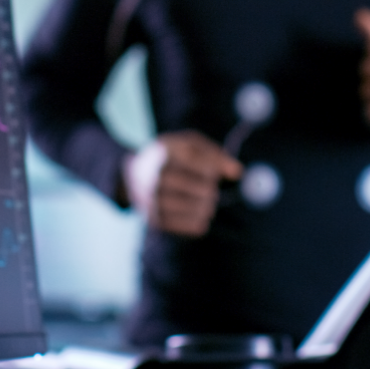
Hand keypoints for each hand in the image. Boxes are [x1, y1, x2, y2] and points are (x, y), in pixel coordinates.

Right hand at [121, 130, 241, 236]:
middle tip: (207, 188)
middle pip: (204, 190)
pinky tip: (198, 213)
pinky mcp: (155, 219)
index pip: (206, 166)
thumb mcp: (188, 144)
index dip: (216, 170)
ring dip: (207, 206)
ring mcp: (154, 200)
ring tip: (204, 201)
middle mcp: (157, 176)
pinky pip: (190, 225)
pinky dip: (200, 221)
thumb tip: (237, 172)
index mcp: (167, 152)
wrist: (132, 176)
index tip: (212, 172)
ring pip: (199, 209)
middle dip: (211, 189)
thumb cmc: (169, 156)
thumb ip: (214, 153)